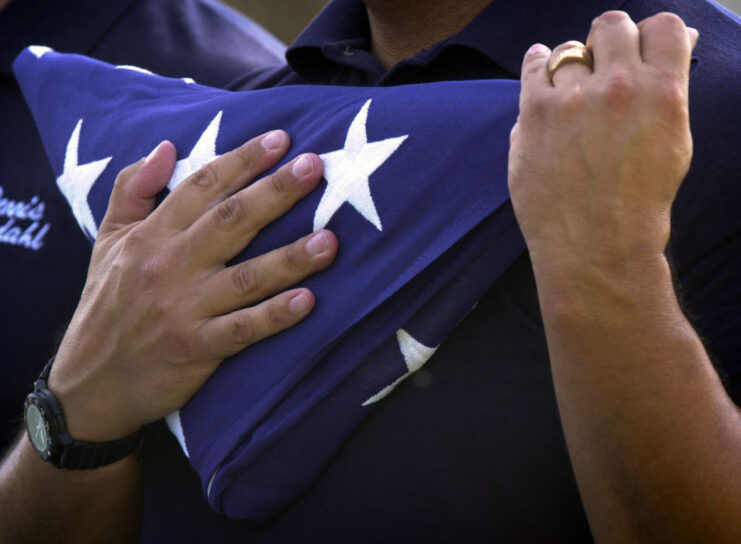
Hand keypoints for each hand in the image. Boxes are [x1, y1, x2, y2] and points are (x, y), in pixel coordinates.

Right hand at [49, 131, 337, 440]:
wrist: (88, 382)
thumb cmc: (106, 304)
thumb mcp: (107, 240)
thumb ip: (132, 189)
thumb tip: (166, 147)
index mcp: (152, 235)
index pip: (202, 186)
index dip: (243, 161)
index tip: (281, 140)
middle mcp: (170, 265)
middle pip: (231, 220)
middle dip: (276, 191)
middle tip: (315, 167)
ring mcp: (184, 308)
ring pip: (246, 277)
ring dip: (290, 257)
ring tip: (330, 240)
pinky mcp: (195, 348)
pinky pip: (241, 330)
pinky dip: (273, 316)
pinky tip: (307, 302)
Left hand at [508, 11, 697, 276]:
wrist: (594, 246)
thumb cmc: (640, 200)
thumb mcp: (674, 141)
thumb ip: (669, 87)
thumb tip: (676, 41)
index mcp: (663, 91)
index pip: (661, 25)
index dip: (648, 37)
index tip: (638, 54)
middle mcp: (618, 86)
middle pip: (611, 26)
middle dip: (609, 43)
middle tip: (604, 69)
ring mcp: (572, 98)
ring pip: (569, 48)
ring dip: (572, 64)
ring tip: (571, 93)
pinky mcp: (534, 113)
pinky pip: (533, 66)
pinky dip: (537, 64)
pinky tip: (541, 73)